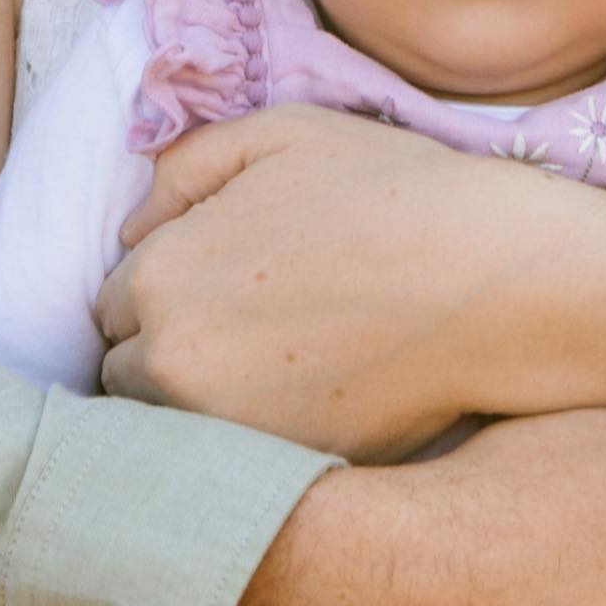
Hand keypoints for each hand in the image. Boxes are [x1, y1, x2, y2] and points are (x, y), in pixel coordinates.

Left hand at [99, 106, 561, 452]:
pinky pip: (229, 468)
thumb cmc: (393, 192)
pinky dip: (247, 443)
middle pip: (125, 373)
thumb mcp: (280, 133)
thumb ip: (184, 166)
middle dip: (167, 351)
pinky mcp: (279, 472)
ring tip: (270, 370)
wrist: (496, 281)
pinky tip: (302, 402)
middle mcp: (171, 361)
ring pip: (168, 427)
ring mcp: (223, 429)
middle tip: (245, 329)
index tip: (218, 285)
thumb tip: (130, 225)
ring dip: (196, 404)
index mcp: (159, 273)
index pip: (109, 305)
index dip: (163, 293)